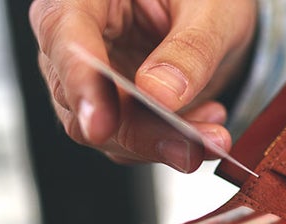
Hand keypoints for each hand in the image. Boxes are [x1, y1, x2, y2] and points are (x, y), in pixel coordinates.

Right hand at [29, 0, 256, 171]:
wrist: (221, 18)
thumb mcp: (211, 11)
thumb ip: (189, 50)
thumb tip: (159, 94)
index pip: (64, 37)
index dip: (80, 82)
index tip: (101, 124)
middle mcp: (80, 40)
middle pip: (81, 101)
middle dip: (138, 133)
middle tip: (188, 148)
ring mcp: (96, 81)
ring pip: (109, 133)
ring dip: (163, 144)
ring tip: (213, 137)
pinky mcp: (120, 111)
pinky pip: (137, 141)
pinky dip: (174, 144)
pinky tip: (207, 124)